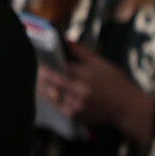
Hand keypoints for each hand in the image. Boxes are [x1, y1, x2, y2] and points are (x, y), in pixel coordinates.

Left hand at [38, 44, 154, 147]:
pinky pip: (53, 104)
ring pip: (47, 94)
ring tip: (31, 78)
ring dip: (37, 86)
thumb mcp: (101, 63)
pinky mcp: (73, 115)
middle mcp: (79, 91)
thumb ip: (80, 52)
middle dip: (36, 74)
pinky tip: (41, 90)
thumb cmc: (115, 83)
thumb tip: (62, 40)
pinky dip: (46, 96)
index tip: (33, 57)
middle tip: (27, 66)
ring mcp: (75, 105)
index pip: (55, 67)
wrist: (127, 107)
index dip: (41, 63)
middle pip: (47, 81)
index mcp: (85, 75)